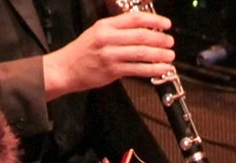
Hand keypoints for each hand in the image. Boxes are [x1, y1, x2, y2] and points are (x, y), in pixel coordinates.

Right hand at [41, 10, 172, 100]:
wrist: (65, 69)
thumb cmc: (81, 52)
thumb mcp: (96, 33)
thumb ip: (117, 31)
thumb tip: (142, 32)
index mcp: (105, 26)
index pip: (134, 19)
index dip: (154, 20)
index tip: (166, 24)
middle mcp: (108, 38)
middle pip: (141, 35)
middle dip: (160, 38)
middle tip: (170, 41)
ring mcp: (110, 54)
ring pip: (141, 52)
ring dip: (159, 54)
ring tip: (170, 56)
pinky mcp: (111, 70)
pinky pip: (137, 69)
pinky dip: (152, 69)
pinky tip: (161, 69)